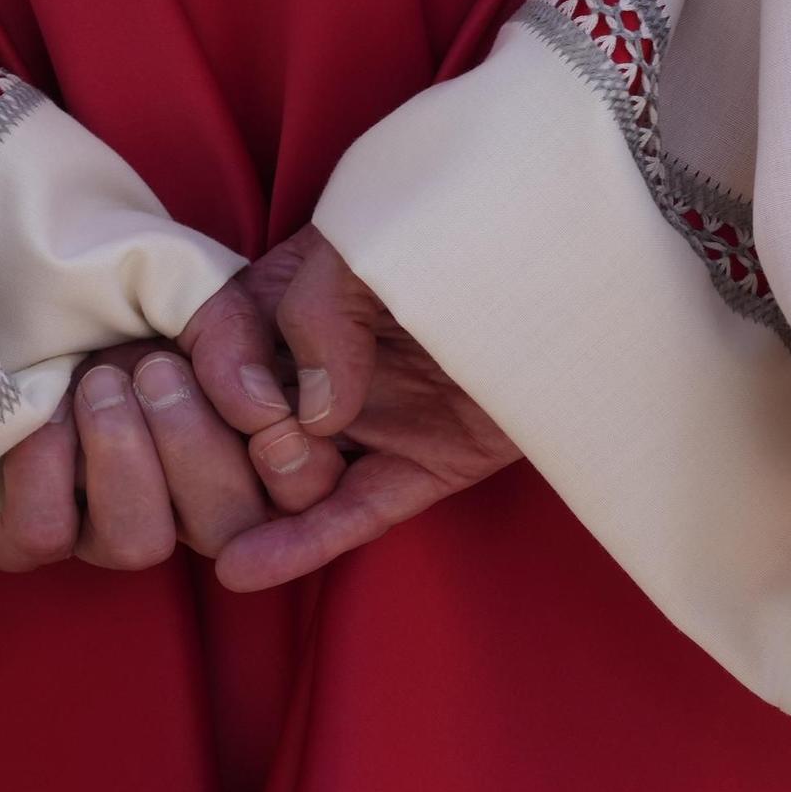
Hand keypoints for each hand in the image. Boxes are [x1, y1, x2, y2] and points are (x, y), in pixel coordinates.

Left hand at [0, 278, 343, 572]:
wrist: (4, 261)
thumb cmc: (109, 278)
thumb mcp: (183, 285)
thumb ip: (236, 335)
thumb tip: (261, 412)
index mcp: (244, 443)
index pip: (305, 505)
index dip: (299, 487)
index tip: (273, 435)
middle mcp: (181, 498)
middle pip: (227, 529)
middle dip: (197, 450)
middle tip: (158, 371)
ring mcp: (106, 523)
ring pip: (139, 544)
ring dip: (122, 455)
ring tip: (99, 382)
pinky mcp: (28, 533)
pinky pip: (47, 535)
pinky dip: (46, 468)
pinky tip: (44, 411)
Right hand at [214, 225, 519, 591]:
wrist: (581, 254)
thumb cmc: (465, 222)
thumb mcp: (371, 241)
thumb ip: (318, 310)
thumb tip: (307, 412)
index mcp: (287, 292)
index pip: (210, 342)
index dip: (220, 377)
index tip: (255, 396)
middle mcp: (314, 361)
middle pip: (231, 423)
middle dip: (240, 443)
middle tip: (281, 433)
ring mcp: (368, 417)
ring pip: (285, 479)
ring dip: (275, 490)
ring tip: (309, 466)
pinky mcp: (421, 467)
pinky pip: (352, 514)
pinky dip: (300, 544)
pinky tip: (246, 569)